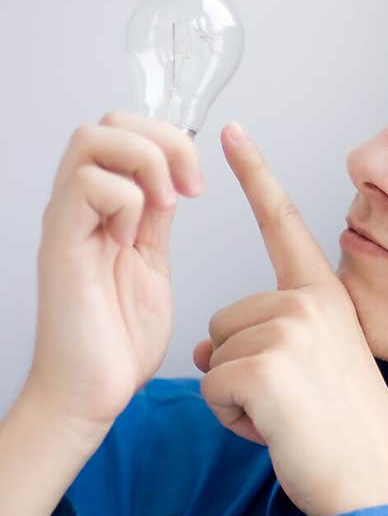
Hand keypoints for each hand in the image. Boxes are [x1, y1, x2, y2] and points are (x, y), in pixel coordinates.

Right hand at [30, 111, 202, 436]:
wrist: (91, 393)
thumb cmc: (117, 343)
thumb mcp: (152, 267)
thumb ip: (155, 222)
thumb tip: (173, 182)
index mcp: (106, 208)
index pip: (128, 133)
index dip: (170, 142)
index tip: (198, 187)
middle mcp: (81, 206)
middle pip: (109, 122)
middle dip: (162, 141)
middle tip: (188, 190)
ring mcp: (69, 221)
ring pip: (93, 138)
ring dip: (144, 163)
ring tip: (163, 208)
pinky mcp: (62, 244)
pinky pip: (89, 185)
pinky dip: (124, 200)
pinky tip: (131, 239)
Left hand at [194, 123, 387, 515]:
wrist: (374, 486)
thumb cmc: (349, 436)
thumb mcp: (321, 369)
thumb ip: (272, 340)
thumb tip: (210, 349)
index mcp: (328, 297)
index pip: (285, 227)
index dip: (256, 176)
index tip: (231, 132)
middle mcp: (311, 302)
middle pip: (227, 319)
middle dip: (242, 369)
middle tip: (294, 405)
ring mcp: (289, 331)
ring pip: (217, 355)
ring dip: (237, 398)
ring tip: (288, 419)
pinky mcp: (266, 367)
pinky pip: (213, 388)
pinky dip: (233, 420)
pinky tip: (275, 432)